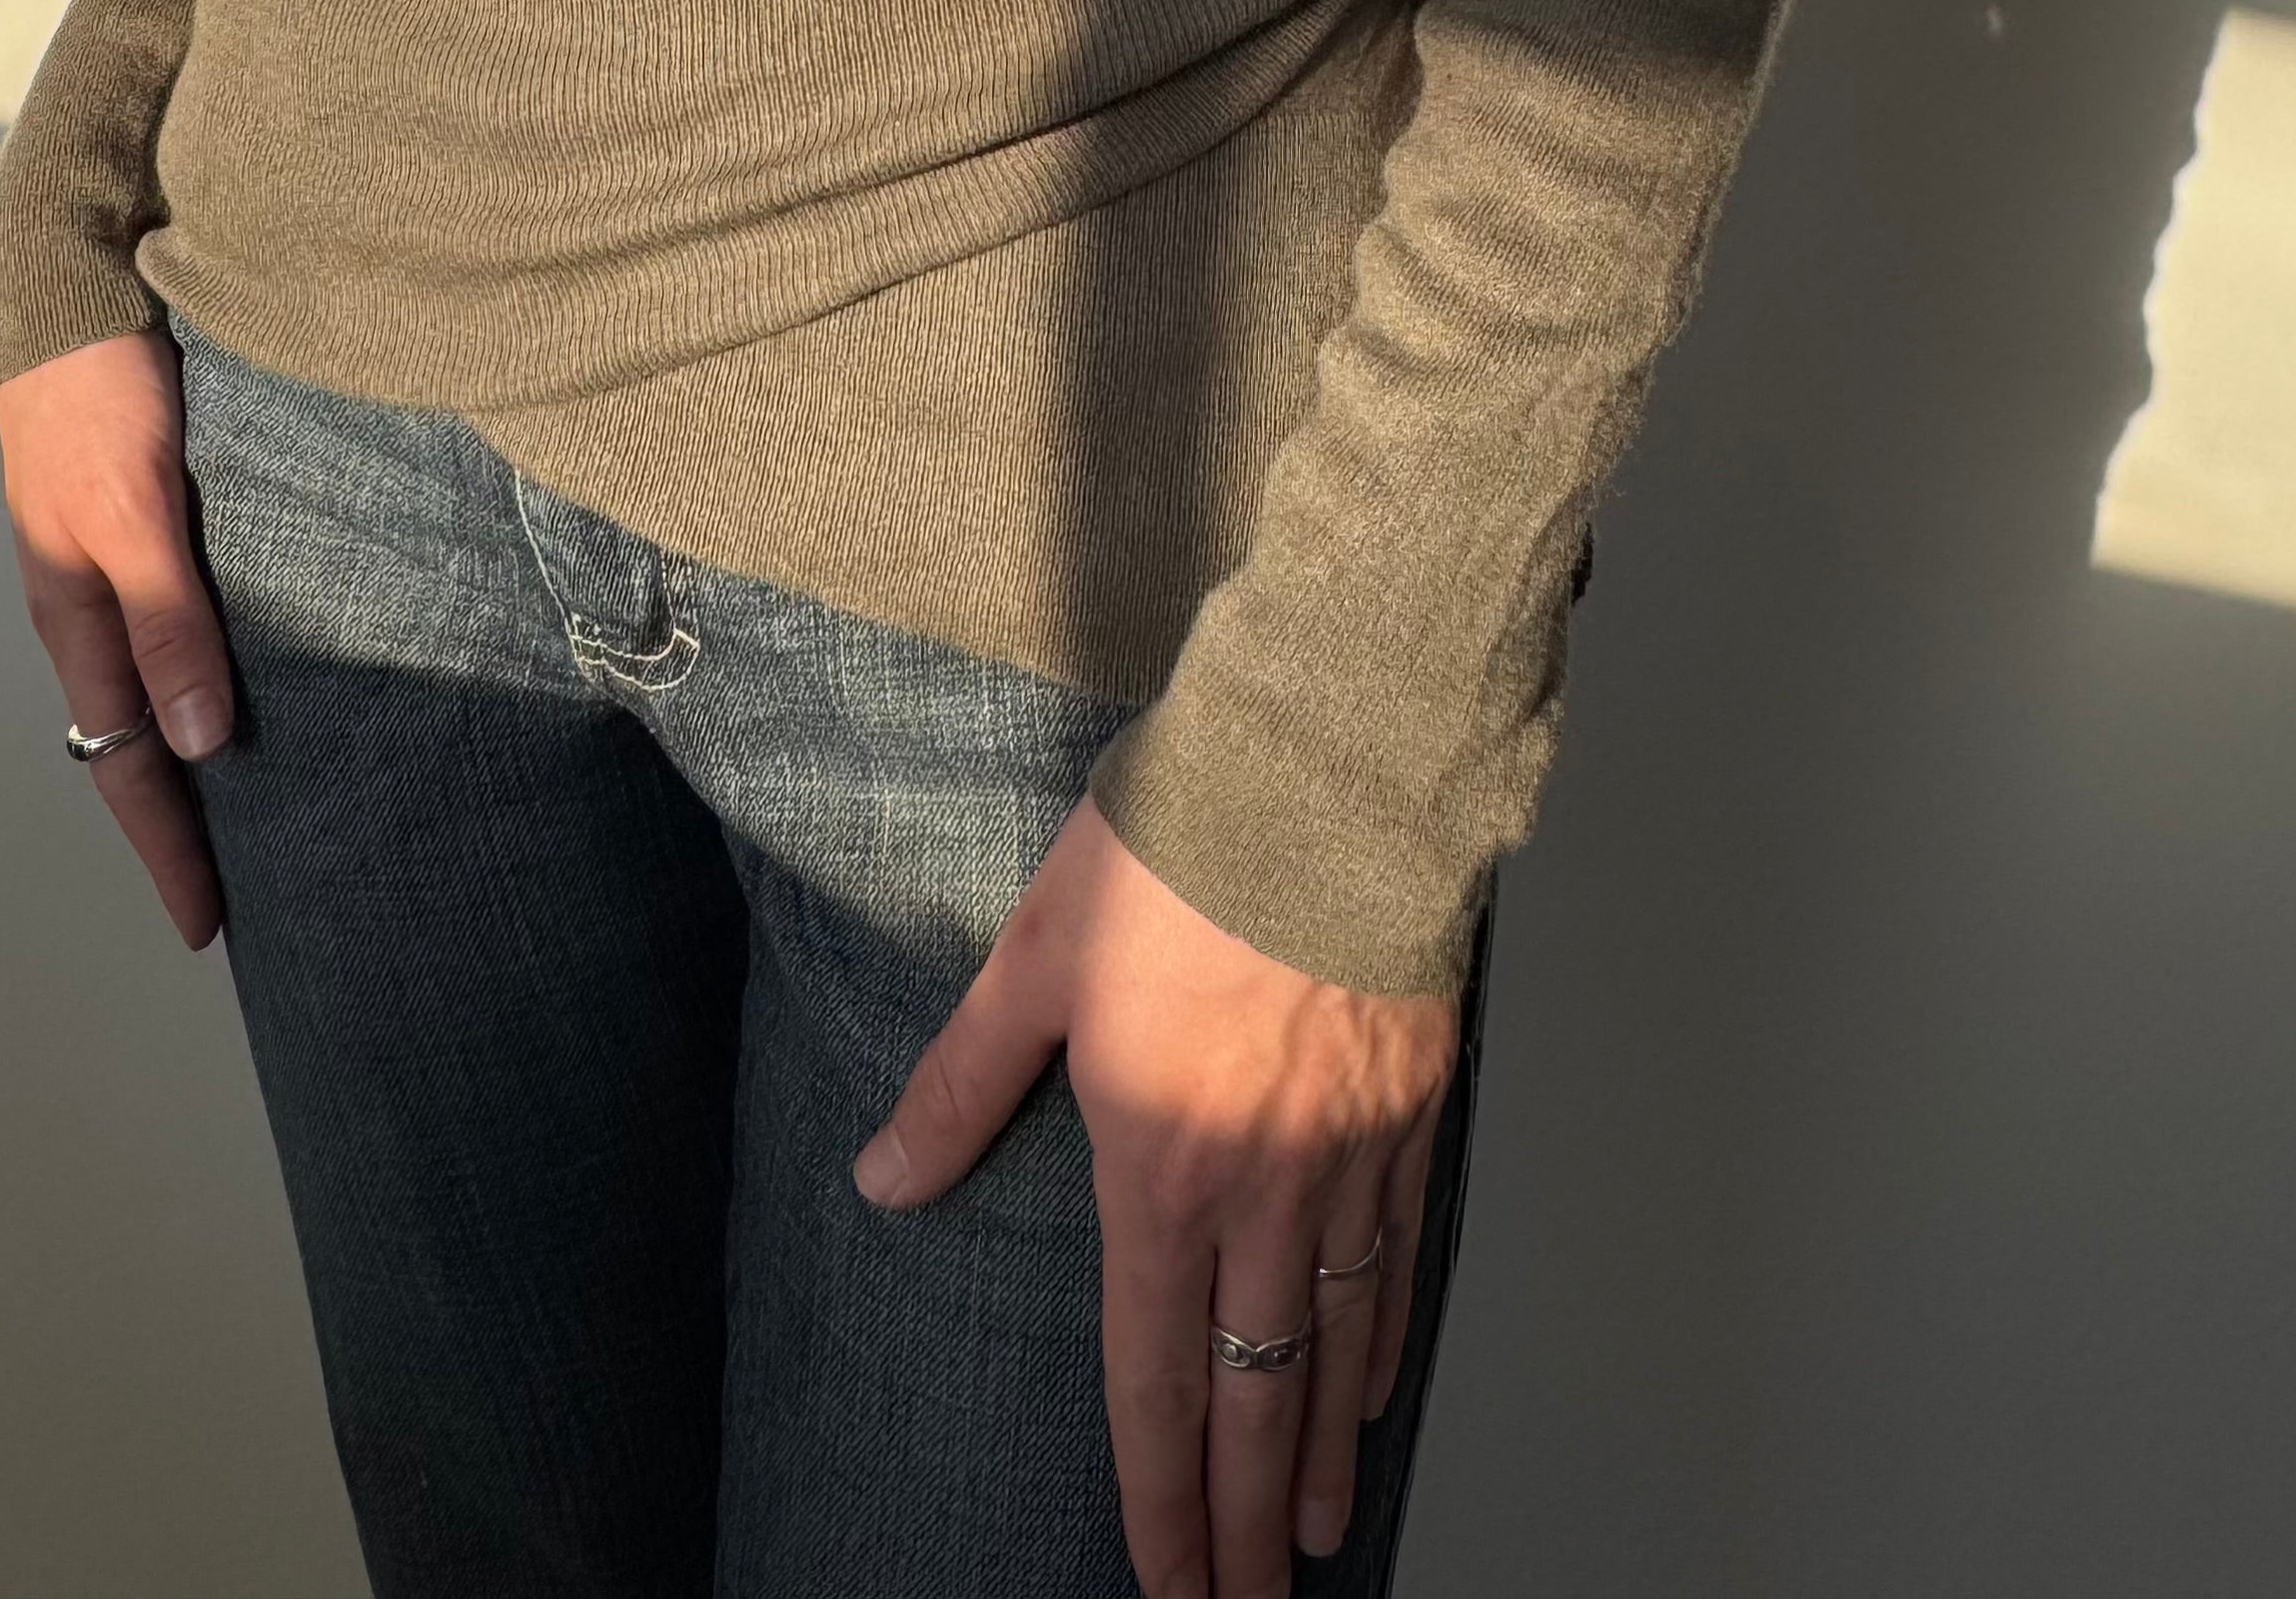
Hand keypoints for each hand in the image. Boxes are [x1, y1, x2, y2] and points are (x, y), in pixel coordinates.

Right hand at [0, 326, 231, 949]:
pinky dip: (219, 676)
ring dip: (206, 751)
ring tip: (274, 805)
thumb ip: (169, 620)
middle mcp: (99, 603)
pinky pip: (187, 625)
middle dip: (189, 823)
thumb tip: (196, 744)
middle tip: (256, 892)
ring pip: (166, 686)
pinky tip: (270, 680)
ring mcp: (124, 561)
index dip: (168, 851)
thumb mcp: (135, 512)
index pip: (128, 766)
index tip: (212, 931)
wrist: (75, 283)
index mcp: (80, 618)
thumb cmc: (99, 397)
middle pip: (145, 741)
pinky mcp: (157, 517)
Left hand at [852, 792, 1454, 1597]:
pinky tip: (1377, 1384)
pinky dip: (1387, 1338)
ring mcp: (1348, 1160)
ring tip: (1319, 1536)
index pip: (1155, 1383)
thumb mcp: (1033, 959)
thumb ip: (961, 1086)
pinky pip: (1401, 1259)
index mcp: (1158, 1170)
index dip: (1159, 1502)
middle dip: (1248, 1529)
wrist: (1326, 778)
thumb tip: (884, 1179)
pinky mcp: (1411, 1111)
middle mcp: (1262, 1194)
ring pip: (1339, 1347)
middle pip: (1259, 1403)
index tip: (1166, 1590)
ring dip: (1327, 1453)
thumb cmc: (1174, 855)